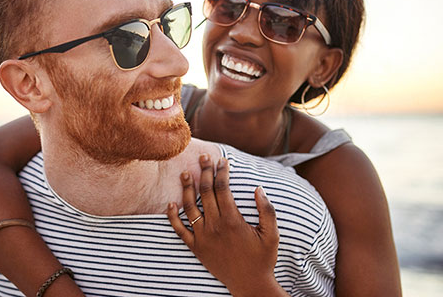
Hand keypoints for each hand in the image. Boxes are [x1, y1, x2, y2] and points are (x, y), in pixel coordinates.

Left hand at [166, 154, 286, 296]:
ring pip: (190, 207)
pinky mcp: (196, 248)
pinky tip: (171, 204)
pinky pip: (180, 230)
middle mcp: (215, 226)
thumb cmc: (263, 259)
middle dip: (204, 172)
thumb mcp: (272, 234)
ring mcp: (203, 237)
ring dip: (187, 188)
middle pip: (205, 192)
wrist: (249, 284)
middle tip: (203, 157)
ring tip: (185, 173)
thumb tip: (258, 188)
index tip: (222, 160)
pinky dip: (173, 217)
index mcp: (233, 220)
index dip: (221, 172)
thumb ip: (267, 210)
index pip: (222, 188)